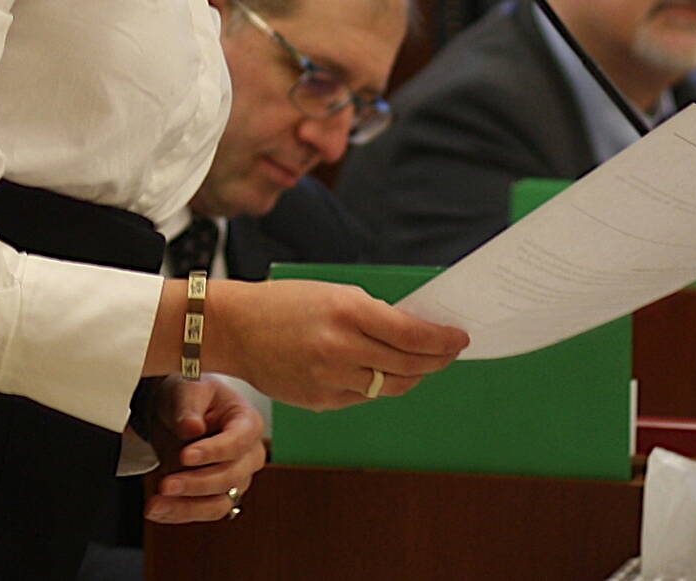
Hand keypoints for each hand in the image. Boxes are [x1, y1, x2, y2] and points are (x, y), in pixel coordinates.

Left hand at [140, 375, 265, 524]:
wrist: (176, 412)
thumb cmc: (190, 394)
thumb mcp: (188, 389)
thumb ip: (189, 407)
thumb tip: (192, 428)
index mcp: (248, 423)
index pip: (238, 442)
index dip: (213, 452)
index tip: (185, 455)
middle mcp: (248, 455)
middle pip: (230, 477)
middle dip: (196, 484)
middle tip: (166, 484)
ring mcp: (235, 479)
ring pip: (218, 503)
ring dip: (186, 507)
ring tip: (156, 504)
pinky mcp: (217, 496)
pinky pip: (203, 512)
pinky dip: (179, 513)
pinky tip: (157, 510)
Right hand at [207, 279, 469, 410]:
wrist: (234, 329)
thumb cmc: (284, 303)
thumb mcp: (333, 293)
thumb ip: (373, 314)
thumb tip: (415, 333)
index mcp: (347, 311)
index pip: (413, 334)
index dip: (443, 339)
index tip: (460, 338)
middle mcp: (341, 348)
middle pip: (408, 365)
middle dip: (437, 360)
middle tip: (450, 353)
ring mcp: (330, 379)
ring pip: (390, 387)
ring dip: (413, 376)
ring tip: (422, 366)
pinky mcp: (320, 401)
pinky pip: (363, 397)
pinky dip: (378, 385)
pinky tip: (381, 373)